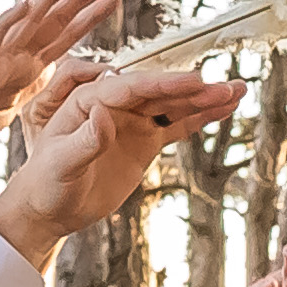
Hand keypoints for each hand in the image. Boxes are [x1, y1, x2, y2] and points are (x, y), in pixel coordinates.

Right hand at [0, 0, 119, 149]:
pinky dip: (9, 20)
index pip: (64, 34)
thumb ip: (35, 90)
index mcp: (27, 64)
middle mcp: (13, 53)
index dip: (89, 14)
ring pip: (27, 19)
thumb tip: (57, 82)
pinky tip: (26, 2)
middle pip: (52, 17)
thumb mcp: (14, 106)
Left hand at [0, 65, 249, 265]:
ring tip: (238, 90)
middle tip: (225, 86)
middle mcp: (114, 104)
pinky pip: (177, 125)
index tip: (194, 81)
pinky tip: (225, 108)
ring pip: (173, 105)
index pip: (131, 87)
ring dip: (205, 99)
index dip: (164, 84)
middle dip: (193, 89)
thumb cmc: (48, 183)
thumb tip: (103, 115)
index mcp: (89, 100)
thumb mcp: (61, 164)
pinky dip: (201, 117)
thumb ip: (84, 141)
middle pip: (158, 92)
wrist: (51, 205)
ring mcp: (133, 121)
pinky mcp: (145, 139)